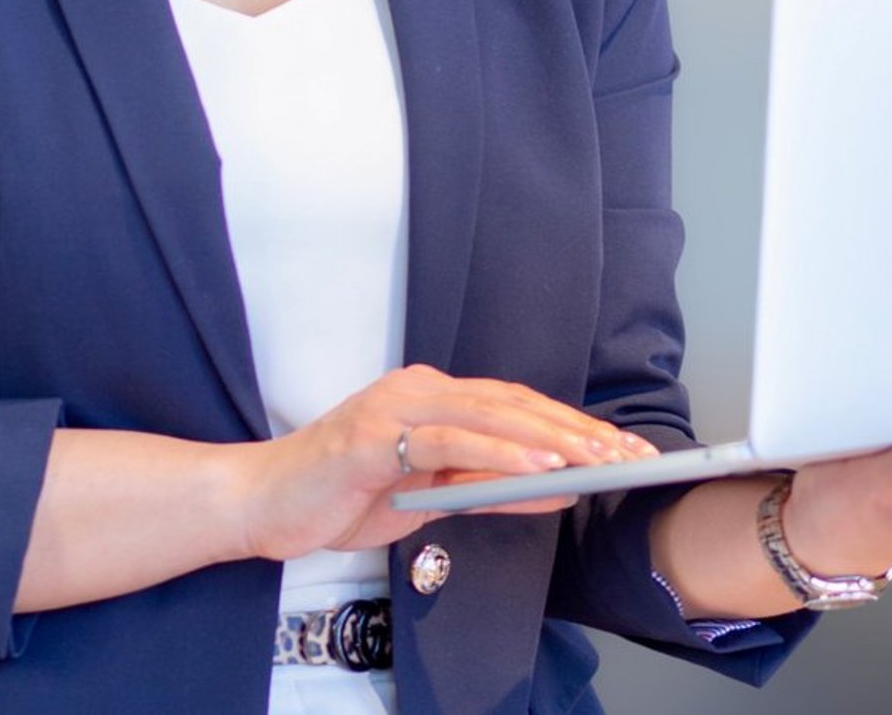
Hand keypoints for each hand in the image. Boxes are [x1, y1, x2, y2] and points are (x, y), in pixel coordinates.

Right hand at [227, 362, 661, 560]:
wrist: (263, 502)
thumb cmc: (339, 497)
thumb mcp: (425, 497)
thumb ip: (485, 488)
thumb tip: (556, 488)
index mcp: (432, 396)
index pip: (516, 405)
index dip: (570, 424)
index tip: (619, 449)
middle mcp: (421, 388)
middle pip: (515, 405)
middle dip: (577, 431)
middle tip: (627, 454)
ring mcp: (399, 405)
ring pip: (492, 416)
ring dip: (552, 440)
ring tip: (598, 460)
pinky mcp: (378, 434)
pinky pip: (453, 443)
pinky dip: (502, 454)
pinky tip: (541, 469)